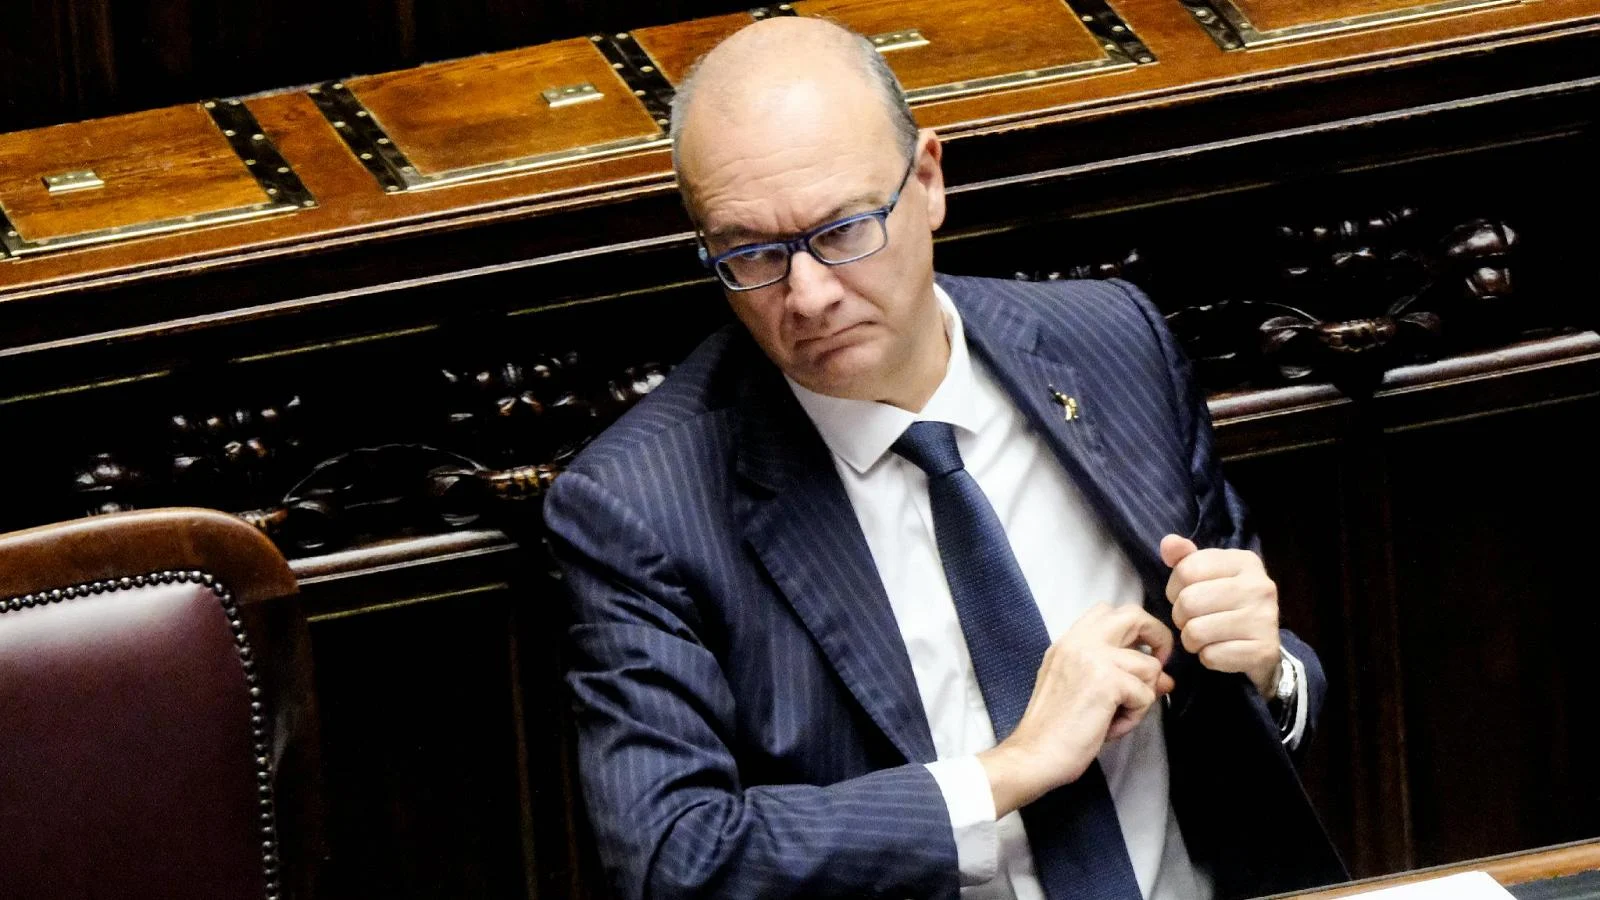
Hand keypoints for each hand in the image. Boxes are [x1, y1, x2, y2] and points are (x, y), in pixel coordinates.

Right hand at [978, 604, 1174, 816]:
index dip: (1134, 628)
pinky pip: (1146, 695)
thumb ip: (1118, 674)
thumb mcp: (1082, 690)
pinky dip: (1134, 717)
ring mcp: (1093, 658)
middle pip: (1133, 615)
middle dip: (1158, 638)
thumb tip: (1162, 677)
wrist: (1035, 754)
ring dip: (1142, 695)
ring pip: (1149, 666)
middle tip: (1160, 664)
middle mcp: (1079, 642)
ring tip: (1118, 715)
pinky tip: (1111, 726)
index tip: (1142, 652)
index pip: (1108, 612)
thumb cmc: (1055, 730)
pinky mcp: (1107, 681)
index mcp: (1068, 642)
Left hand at [1160, 535, 1280, 697]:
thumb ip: (1185, 558)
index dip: (1175, 587)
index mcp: (1245, 561)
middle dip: (1181, 616)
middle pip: (1188, 601)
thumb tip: (1168, 543)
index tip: (1187, 595)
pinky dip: (1207, 657)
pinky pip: (1210, 656)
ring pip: (1195, 631)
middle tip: (1194, 620)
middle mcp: (1259, 587)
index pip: (1186, 569)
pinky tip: (1220, 650)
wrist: (1261, 646)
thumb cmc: (1227, 604)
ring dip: (1191, 639)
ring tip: (1205, 636)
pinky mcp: (1263, 651)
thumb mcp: (1208, 575)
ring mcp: (1264, 620)